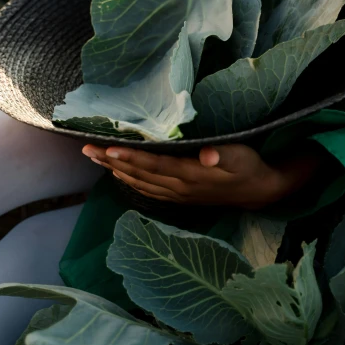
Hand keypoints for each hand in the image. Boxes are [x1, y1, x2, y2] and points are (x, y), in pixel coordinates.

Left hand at [81, 143, 320, 208]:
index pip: (154, 165)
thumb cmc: (248, 167)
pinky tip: (116, 173)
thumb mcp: (241, 157)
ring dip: (115, 170)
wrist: (258, 192)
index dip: (131, 158)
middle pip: (139, 174)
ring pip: (139, 182)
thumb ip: (224, 156)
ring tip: (93, 157)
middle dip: (111, 162)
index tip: (109, 149)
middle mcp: (178, 186)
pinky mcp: (178, 195)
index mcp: (189, 174)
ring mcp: (176, 193)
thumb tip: (208, 155)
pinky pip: (147, 189)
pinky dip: (129, 180)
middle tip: (86, 149)